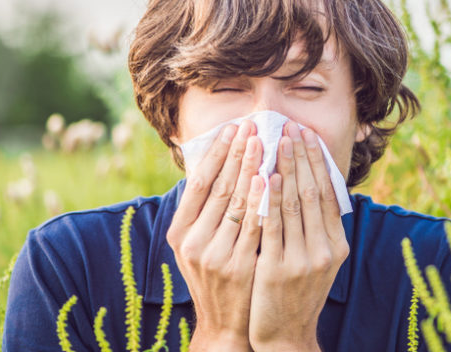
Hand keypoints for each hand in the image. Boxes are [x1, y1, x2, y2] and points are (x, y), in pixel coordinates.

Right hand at [166, 120, 263, 351]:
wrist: (225, 325)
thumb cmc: (215, 276)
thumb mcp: (198, 244)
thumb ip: (204, 210)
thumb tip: (217, 162)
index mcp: (179, 232)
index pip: (199, 182)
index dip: (217, 153)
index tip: (232, 127)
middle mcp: (193, 242)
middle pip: (219, 187)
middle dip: (237, 153)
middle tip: (252, 125)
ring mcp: (215, 255)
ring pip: (237, 203)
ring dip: (252, 168)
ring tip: (264, 141)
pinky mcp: (239, 266)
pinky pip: (254, 226)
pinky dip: (263, 200)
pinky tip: (271, 178)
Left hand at [249, 123, 349, 351]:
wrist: (284, 336)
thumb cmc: (295, 293)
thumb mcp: (316, 261)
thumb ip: (315, 229)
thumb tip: (310, 186)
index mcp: (336, 245)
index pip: (328, 193)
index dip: (317, 161)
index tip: (307, 134)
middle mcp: (325, 250)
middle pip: (313, 192)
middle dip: (301, 156)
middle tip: (291, 127)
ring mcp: (303, 260)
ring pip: (294, 204)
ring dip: (286, 168)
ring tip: (277, 141)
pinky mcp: (278, 269)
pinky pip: (273, 225)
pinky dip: (271, 198)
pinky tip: (266, 176)